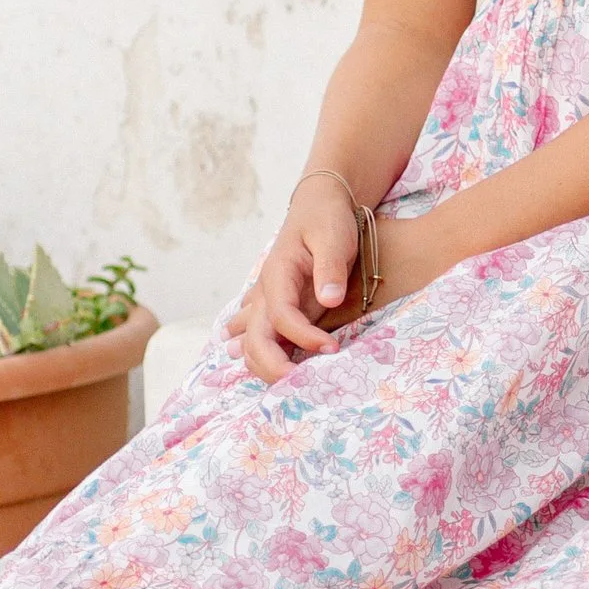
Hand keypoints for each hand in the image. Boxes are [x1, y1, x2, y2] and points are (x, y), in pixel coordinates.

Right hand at [232, 173, 366, 379]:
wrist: (320, 203)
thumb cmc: (328, 218)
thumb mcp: (334, 236)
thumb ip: (330, 267)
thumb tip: (330, 300)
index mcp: (278, 273)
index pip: (282, 315)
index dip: (304, 337)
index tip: (331, 348)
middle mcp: (267, 291)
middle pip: (256, 336)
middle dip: (272, 364)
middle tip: (299, 384)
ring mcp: (270, 300)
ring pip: (253, 341)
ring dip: (266, 365)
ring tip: (290, 384)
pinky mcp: (281, 305)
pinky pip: (265, 336)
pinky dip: (267, 356)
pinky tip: (274, 372)